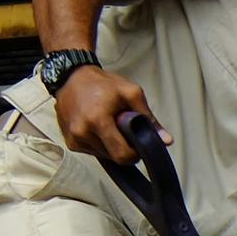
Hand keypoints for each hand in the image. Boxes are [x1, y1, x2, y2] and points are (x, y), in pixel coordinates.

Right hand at [53, 65, 170, 163]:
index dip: (134, 153)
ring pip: (104, 157)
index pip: (122, 155)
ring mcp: (74, 139)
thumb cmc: (103, 84)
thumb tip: (167, 141)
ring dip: (111, 146)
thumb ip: (149, 118)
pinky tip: (98, 128)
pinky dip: (100, 144)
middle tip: (124, 132)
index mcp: (98, 120)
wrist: (71, 77)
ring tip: (109, 125)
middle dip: (124, 150)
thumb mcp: (131, 93)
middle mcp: (82, 132)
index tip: (137, 142)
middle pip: (114, 158)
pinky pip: (93, 152)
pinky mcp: (70, 142)